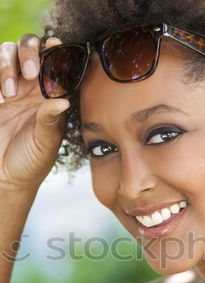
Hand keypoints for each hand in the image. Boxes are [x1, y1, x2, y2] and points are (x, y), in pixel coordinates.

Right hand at [0, 34, 69, 191]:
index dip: (57, 51)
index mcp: (52, 96)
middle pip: (30, 48)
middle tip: (30, 73)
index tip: (54, 48)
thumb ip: (51, 120)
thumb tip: (63, 102)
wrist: (5, 177)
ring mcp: (11, 87)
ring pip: (8, 52)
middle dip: (29, 52)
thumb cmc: (31, 162)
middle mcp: (32, 87)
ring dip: (7, 64)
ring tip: (8, 94)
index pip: (57, 63)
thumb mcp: (46, 143)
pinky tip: (0, 98)